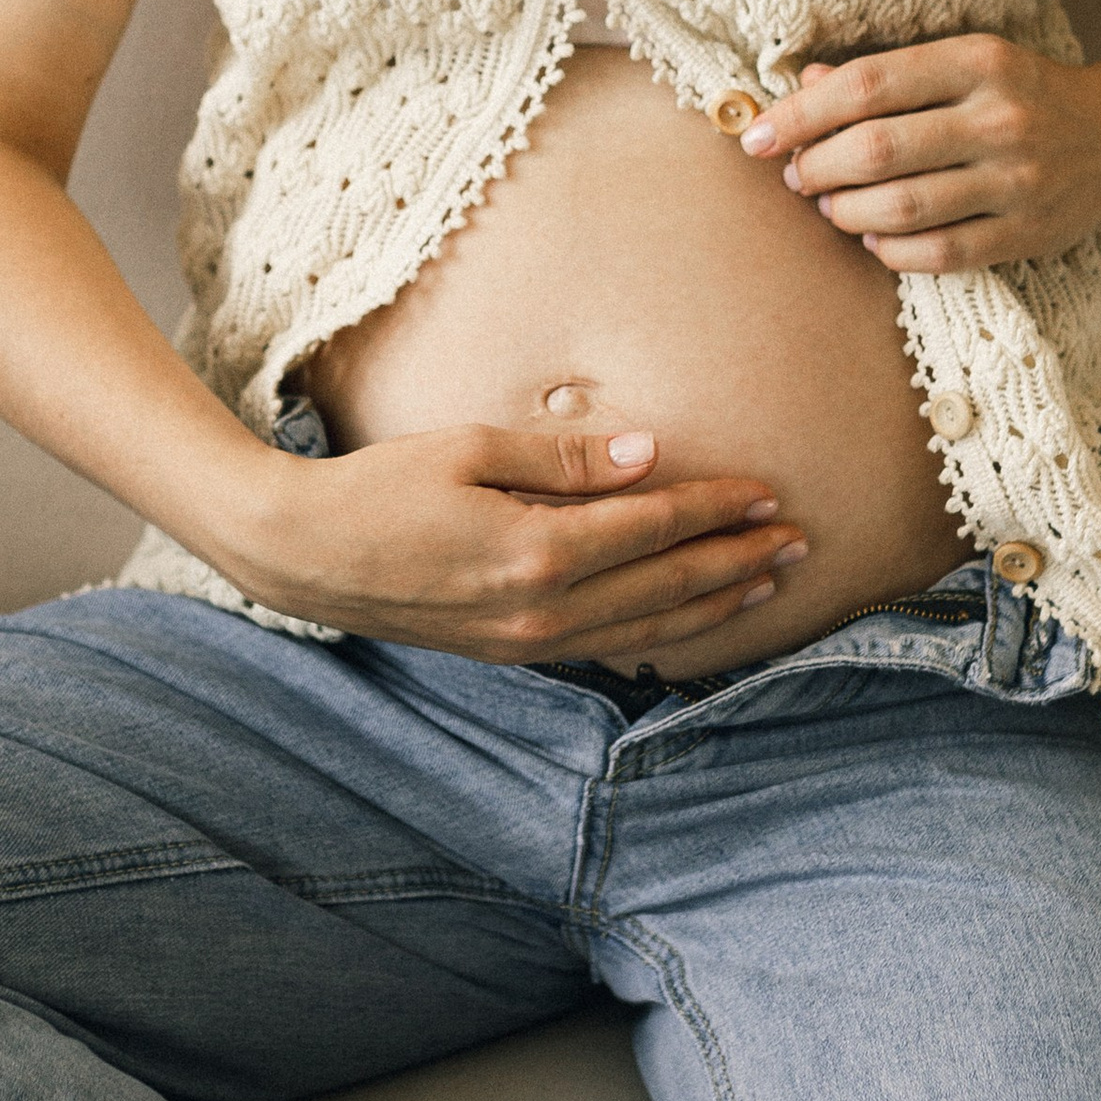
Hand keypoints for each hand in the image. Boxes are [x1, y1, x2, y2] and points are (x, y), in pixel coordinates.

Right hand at [221, 424, 810, 663]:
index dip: (717, 508)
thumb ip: (563, 457)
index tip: (766, 491)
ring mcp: (527, 640)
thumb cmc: (379, 487)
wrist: (303, 556)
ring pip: (647, 629)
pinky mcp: (510, 651)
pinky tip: (689, 622)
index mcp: (537, 551)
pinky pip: (606, 649)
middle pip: (667, 586)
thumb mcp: (469, 449)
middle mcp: (542, 609)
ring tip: (766, 580)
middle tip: (797, 539)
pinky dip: (659, 635)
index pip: (654, 528)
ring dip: (713, 605)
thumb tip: (647, 457)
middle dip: (738, 562)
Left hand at [740, 40, 1100, 271]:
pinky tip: (874, 238)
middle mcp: (1000, 118)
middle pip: (877, 149)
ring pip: (903, 207)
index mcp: (978, 60)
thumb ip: (885, 73)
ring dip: (845, 213)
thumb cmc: (1019, 93)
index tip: (757, 135)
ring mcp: (1018, 180)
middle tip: (795, 175)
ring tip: (828, 206)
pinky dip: (892, 250)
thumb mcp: (962, 62)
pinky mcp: (1028, 233)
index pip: (868, 84)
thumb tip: (804, 84)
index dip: (800, 113)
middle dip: (816, 168)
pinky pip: (940, 253)